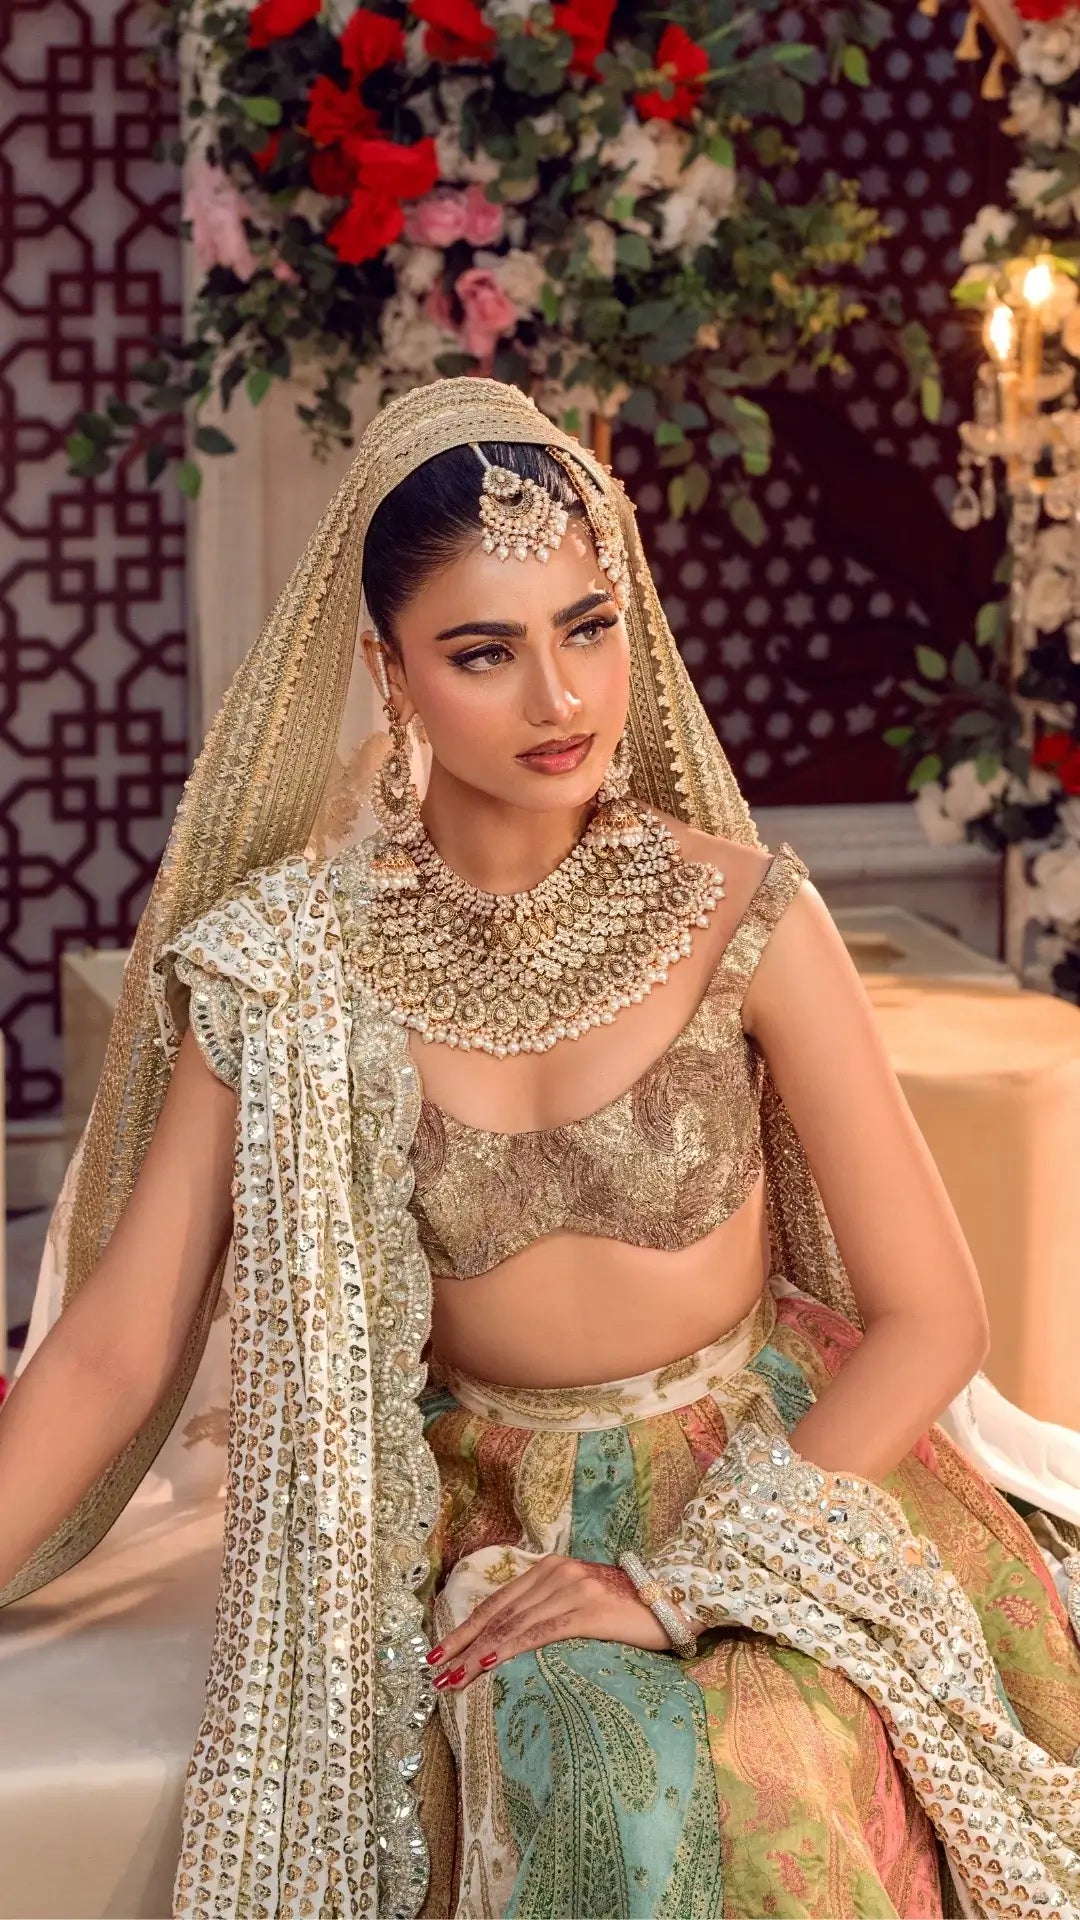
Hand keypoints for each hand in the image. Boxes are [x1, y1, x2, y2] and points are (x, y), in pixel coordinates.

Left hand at [426, 1554, 678, 1692]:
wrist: (677, 1598)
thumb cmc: (630, 1608)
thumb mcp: (582, 1600)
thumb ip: (551, 1610)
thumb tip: (515, 1639)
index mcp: (550, 1568)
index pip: (498, 1601)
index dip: (466, 1626)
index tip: (439, 1651)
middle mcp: (556, 1572)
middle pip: (498, 1612)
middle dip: (462, 1642)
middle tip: (433, 1669)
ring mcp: (571, 1589)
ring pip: (512, 1624)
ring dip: (477, 1654)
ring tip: (453, 1678)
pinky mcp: (588, 1610)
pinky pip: (540, 1632)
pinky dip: (509, 1649)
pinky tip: (487, 1665)